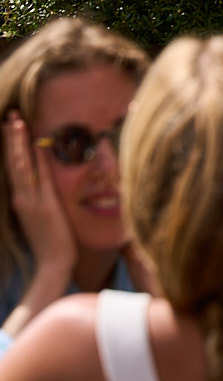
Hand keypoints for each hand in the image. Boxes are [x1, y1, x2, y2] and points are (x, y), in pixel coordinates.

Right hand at [2, 112, 76, 336]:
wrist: (54, 265)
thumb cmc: (52, 243)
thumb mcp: (42, 216)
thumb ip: (41, 199)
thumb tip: (44, 184)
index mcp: (21, 200)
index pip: (14, 167)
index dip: (11, 146)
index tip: (10, 126)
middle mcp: (22, 198)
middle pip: (13, 161)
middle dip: (11, 137)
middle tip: (10, 115)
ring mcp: (31, 201)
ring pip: (22, 165)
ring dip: (19, 142)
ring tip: (17, 122)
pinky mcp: (44, 205)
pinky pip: (41, 176)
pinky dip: (38, 159)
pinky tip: (37, 143)